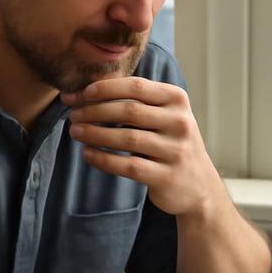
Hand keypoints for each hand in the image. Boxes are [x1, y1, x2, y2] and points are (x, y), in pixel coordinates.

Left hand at [62, 77, 227, 217]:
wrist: (198, 186)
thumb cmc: (171, 144)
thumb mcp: (165, 116)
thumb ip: (138, 101)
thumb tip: (87, 91)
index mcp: (177, 100)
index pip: (136, 86)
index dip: (106, 88)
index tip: (82, 93)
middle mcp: (179, 122)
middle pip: (129, 111)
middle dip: (95, 110)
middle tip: (73, 114)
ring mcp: (175, 150)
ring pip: (127, 138)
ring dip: (95, 134)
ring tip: (75, 132)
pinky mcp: (166, 176)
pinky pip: (128, 165)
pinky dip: (104, 159)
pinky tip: (87, 154)